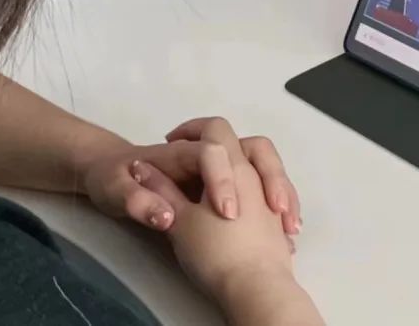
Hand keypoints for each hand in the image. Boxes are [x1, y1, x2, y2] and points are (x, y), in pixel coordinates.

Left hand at [79, 119, 300, 234]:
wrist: (103, 170)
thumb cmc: (112, 179)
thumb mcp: (119, 193)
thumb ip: (143, 203)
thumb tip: (163, 215)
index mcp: (185, 154)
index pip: (213, 150)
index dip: (221, 179)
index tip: (226, 212)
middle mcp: (210, 157)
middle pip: (257, 148)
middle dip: (273, 176)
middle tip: (278, 209)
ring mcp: (221, 170)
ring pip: (265, 167)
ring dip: (281, 192)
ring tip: (289, 226)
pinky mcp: (223, 187)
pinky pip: (263, 188)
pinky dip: (277, 206)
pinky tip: (284, 236)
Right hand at [132, 118, 322, 325]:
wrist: (256, 291)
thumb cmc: (215, 252)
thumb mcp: (178, 219)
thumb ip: (160, 189)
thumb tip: (141, 169)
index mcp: (233, 166)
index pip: (216, 130)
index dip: (192, 128)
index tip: (173, 141)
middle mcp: (256, 175)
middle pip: (253, 144)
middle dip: (230, 144)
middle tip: (203, 154)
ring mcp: (270, 197)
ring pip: (266, 169)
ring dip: (247, 169)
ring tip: (226, 186)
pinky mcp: (277, 221)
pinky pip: (270, 194)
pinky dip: (257, 192)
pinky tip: (241, 210)